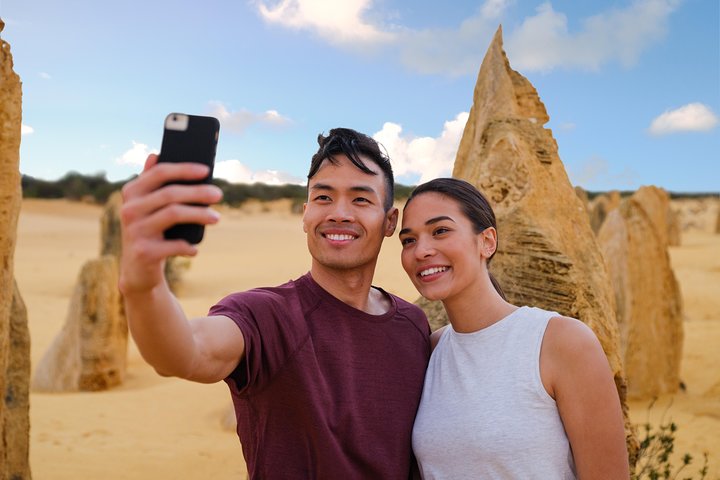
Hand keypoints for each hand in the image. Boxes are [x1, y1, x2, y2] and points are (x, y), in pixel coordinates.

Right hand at [119, 154, 222, 293]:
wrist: (137, 270)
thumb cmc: (150, 231)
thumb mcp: (147, 206)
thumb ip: (151, 182)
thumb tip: (154, 154)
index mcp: (132, 193)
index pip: (159, 173)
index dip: (184, 169)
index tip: (207, 170)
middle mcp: (129, 209)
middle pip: (170, 194)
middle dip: (198, 192)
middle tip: (218, 194)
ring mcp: (135, 230)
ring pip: (173, 214)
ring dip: (199, 215)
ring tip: (217, 218)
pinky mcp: (143, 252)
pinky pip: (174, 245)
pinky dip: (188, 246)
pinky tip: (195, 249)